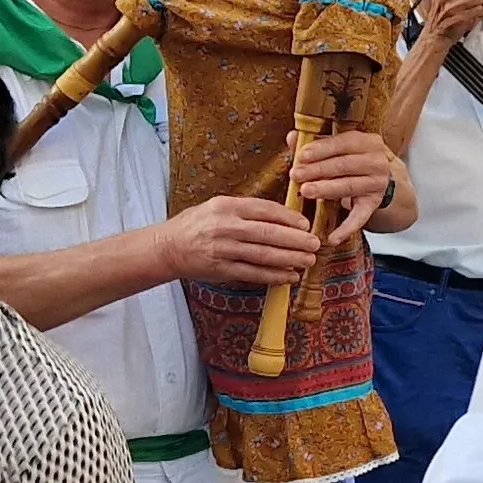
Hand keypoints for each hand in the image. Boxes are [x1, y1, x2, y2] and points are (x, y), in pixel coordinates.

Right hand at [160, 194, 320, 286]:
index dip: (288, 217)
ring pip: (263, 255)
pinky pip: (253, 274)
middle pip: (267, 233)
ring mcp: (223, 249)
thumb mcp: (217, 206)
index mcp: (226, 206)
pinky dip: (274, 276)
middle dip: (295, 239)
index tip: (305, 224)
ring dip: (289, 259)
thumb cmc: (196, 224)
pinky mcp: (221, 269)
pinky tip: (290, 276)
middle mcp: (225, 226)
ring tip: (308, 260)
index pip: (264, 209)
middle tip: (315, 244)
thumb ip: (246, 210)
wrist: (167, 247)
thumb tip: (282, 217)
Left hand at [288, 130, 397, 245]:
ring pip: (349, 187)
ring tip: (305, 191)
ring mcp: (377, 184)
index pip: (342, 143)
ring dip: (326, 190)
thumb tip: (292, 137)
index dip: (321, 149)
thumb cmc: (351, 157)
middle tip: (296, 175)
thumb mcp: (338, 146)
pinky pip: (360, 217)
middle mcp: (376, 162)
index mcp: (367, 142)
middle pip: (344, 165)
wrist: (380, 176)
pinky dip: (346, 229)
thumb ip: (315, 142)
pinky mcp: (374, 204)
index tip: (301, 156)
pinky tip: (331, 238)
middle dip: (318, 170)